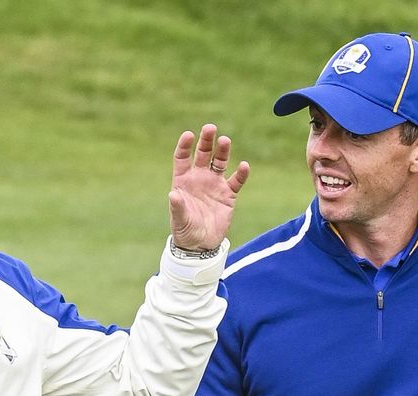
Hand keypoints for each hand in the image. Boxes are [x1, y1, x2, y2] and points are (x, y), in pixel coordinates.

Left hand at [169, 124, 250, 251]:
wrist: (201, 244)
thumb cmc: (185, 230)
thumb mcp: (179, 219)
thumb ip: (178, 207)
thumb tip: (173, 195)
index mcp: (183, 180)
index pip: (183, 157)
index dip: (185, 145)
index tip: (188, 135)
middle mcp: (199, 178)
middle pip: (203, 154)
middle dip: (206, 140)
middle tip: (210, 128)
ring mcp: (215, 184)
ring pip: (220, 162)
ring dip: (223, 151)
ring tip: (225, 140)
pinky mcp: (228, 195)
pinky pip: (236, 181)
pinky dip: (241, 173)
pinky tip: (244, 166)